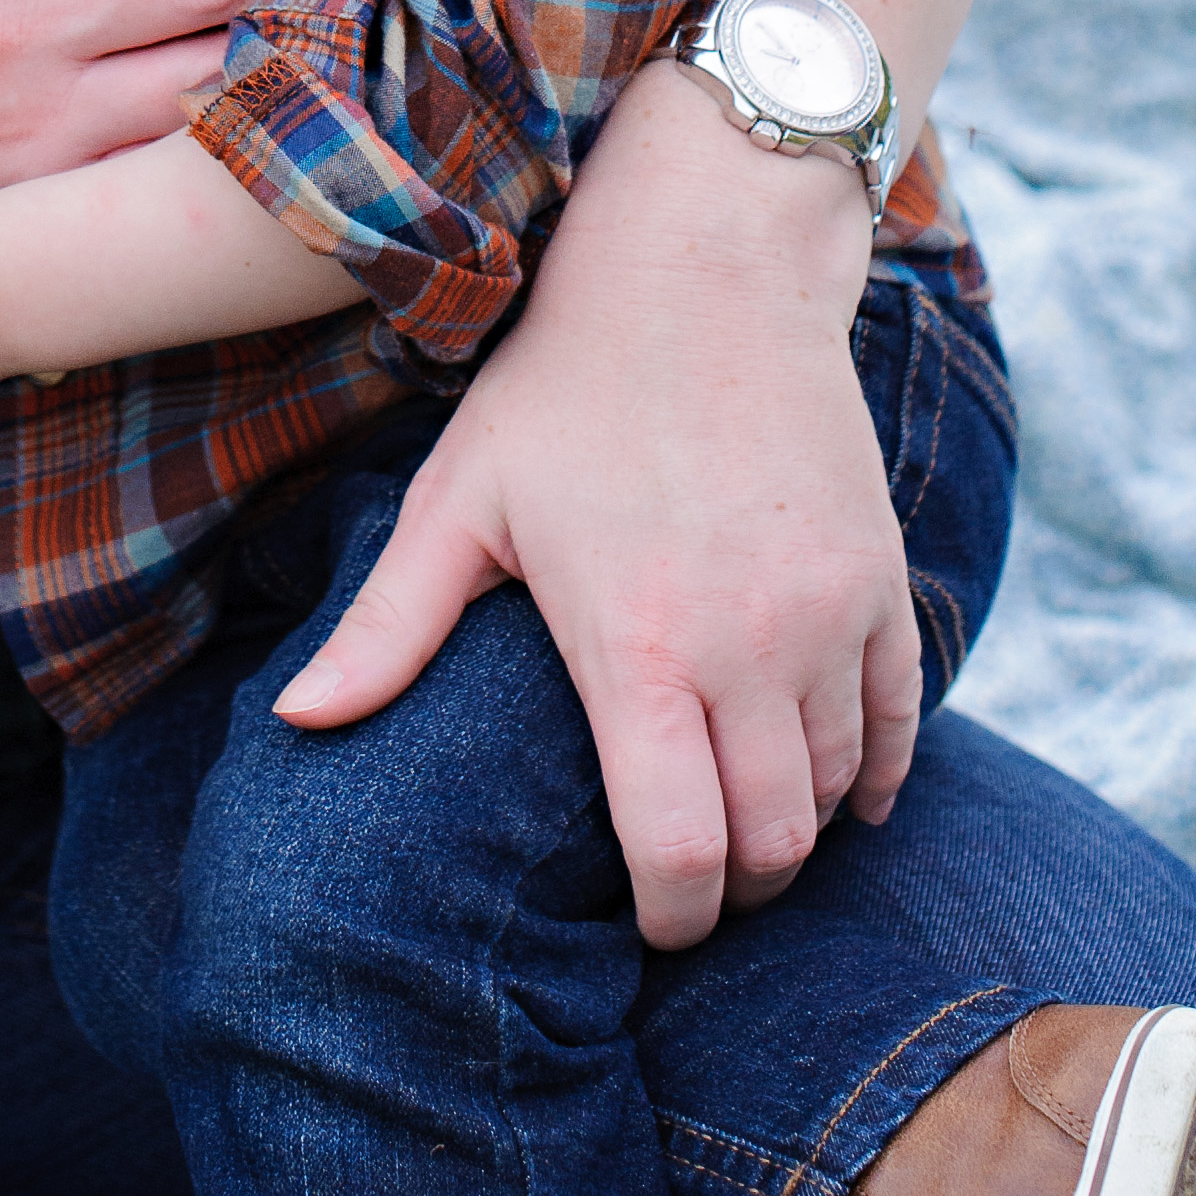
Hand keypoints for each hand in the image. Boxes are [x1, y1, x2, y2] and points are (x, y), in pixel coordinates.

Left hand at [272, 0, 984, 947]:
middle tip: (691, 884)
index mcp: (639, 648)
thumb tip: (295, 722)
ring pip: (835, 790)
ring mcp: (829, 614)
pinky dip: (871, 771)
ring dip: (795, 828)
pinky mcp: (881, 577)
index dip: (672, 918)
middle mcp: (750, 647)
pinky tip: (836, 786)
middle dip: (734, 889)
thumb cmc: (562, 386)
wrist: (701, 269)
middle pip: (772, 847)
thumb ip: (389, 626)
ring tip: (741, 825)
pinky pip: (899, 719)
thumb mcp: (460, 497)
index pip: (682, 855)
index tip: (649, 925)